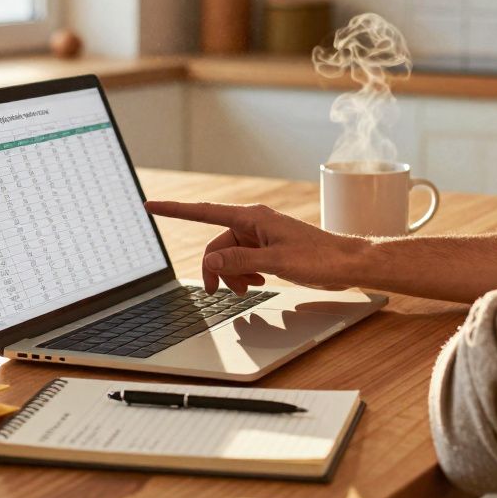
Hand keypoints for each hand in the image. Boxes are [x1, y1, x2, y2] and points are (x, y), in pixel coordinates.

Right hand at [144, 201, 367, 294]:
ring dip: (233, 275)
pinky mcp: (269, 249)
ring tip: (251, 288)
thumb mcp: (275, 262)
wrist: (346, 264)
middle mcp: (253, 223)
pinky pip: (243, 261)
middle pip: (216, 245)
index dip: (175, 210)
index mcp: (252, 218)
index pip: (204, 212)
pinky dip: (245, 274)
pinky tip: (259, 283)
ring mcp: (261, 236)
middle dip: (217, 269)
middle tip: (222, 291)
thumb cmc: (318, 258)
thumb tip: (210, 260)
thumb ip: (240, 261)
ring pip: (229, 256)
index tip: (151, 205)